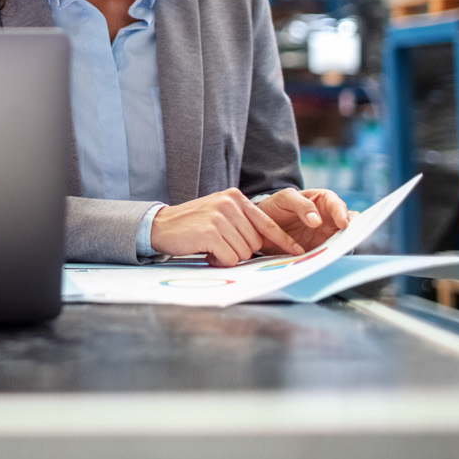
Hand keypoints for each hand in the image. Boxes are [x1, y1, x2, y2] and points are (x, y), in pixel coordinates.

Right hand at [150, 189, 305, 266]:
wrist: (160, 225)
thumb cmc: (192, 225)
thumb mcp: (220, 215)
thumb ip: (241, 223)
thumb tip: (265, 243)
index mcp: (235, 197)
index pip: (267, 222)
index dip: (283, 240)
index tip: (298, 251)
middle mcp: (230, 204)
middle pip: (255, 242)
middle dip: (240, 251)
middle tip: (220, 246)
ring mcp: (220, 217)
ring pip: (243, 252)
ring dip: (228, 256)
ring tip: (211, 247)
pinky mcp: (210, 232)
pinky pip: (229, 258)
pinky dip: (219, 261)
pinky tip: (206, 251)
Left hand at [253, 187, 352, 252]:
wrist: (261, 225)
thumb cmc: (276, 206)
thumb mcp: (285, 198)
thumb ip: (301, 205)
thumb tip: (318, 221)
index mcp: (322, 201)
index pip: (337, 204)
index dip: (342, 213)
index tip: (343, 223)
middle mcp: (328, 219)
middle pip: (346, 224)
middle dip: (352, 231)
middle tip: (350, 239)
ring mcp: (325, 235)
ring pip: (340, 241)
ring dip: (342, 246)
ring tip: (341, 251)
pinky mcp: (318, 250)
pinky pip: (327, 254)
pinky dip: (329, 257)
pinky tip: (327, 260)